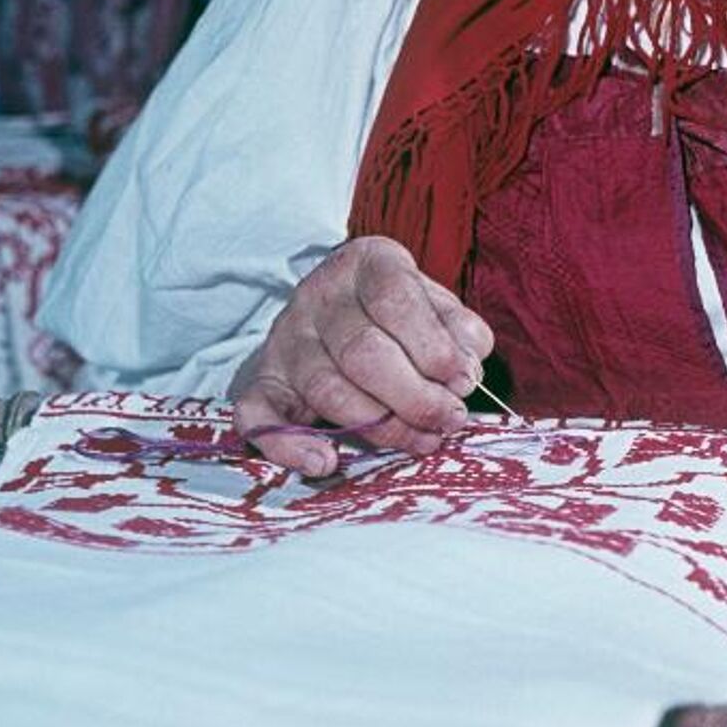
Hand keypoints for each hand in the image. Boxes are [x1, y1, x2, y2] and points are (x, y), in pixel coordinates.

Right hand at [230, 236, 494, 478]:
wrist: (336, 314)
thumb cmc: (399, 315)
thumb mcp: (436, 305)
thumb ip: (459, 331)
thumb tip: (467, 368)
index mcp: (365, 264)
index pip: (393, 299)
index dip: (433, 347)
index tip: (463, 382)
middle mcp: (318, 296)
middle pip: (362, 352)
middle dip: (414, 396)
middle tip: (450, 420)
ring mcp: (285, 338)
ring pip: (327, 389)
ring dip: (380, 426)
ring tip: (423, 441)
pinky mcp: (263, 379)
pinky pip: (259, 415)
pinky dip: (288, 446)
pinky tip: (325, 462)